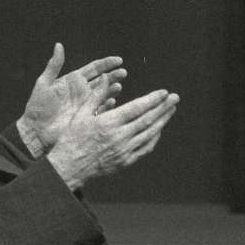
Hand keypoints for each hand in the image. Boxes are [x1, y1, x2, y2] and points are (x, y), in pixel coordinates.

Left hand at [17, 43, 125, 150]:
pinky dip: (108, 106)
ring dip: (112, 90)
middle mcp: (82, 91)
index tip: (119, 60)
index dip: (107, 64)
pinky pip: (101, 110)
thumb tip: (59, 45)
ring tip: (118, 86)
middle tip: (123, 73)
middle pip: (102, 80)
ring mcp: (86, 104)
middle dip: (114, 76)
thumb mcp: (44, 83)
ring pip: (104, 94)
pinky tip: (112, 102)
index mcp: (74, 80)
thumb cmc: (38, 107)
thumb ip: (54, 65)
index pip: (94, 68)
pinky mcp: (87, 116)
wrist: (36, 130)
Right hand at [46, 78, 179, 188]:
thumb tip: (108, 77)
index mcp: (108, 123)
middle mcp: (119, 137)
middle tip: (175, 98)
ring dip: (162, 121)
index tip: (164, 92)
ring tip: (171, 110)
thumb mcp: (81, 114)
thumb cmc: (72, 138)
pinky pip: (145, 148)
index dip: (153, 99)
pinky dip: (154, 137)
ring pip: (149, 134)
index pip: (137, 108)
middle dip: (163, 107)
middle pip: (148, 120)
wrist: (69, 167)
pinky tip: (158, 129)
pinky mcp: (125, 161)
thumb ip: (97, 95)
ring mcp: (124, 150)